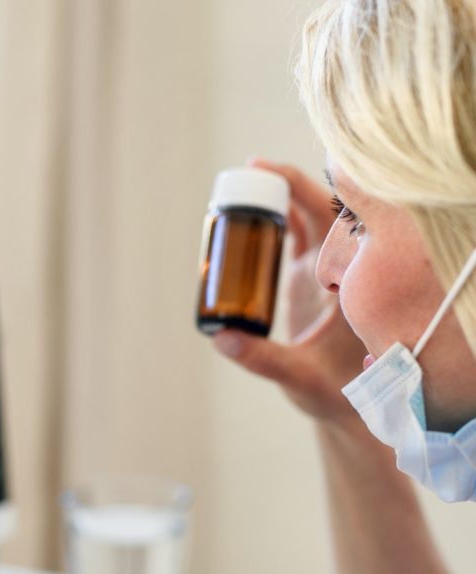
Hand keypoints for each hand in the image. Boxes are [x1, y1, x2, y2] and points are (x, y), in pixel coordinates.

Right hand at [212, 159, 367, 426]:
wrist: (353, 402)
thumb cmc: (336, 392)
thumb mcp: (299, 377)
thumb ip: (261, 359)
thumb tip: (221, 337)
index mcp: (350, 279)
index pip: (334, 216)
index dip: (303, 186)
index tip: (268, 171)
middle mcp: (343, 265)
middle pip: (321, 205)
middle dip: (283, 182)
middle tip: (242, 175)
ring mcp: (327, 266)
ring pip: (309, 214)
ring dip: (277, 196)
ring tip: (237, 190)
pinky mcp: (312, 274)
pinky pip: (298, 231)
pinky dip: (275, 215)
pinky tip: (246, 212)